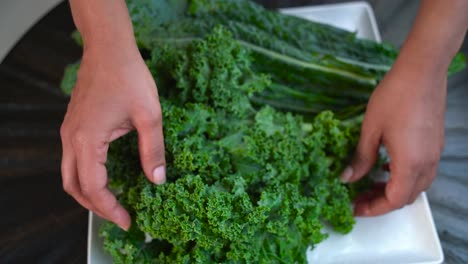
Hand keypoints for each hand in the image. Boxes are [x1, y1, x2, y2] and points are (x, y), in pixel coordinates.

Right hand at [60, 46, 165, 229]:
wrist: (109, 49)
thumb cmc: (129, 77)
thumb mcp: (149, 116)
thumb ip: (153, 150)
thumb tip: (157, 180)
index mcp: (87, 140)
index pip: (93, 187)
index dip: (110, 208)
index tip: (128, 220)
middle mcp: (71, 138)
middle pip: (74, 187)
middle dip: (96, 206)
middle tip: (120, 216)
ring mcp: (69, 131)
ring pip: (70, 175)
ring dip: (88, 193)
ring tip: (113, 202)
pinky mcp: (73, 125)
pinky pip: (72, 160)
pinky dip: (86, 176)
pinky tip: (106, 177)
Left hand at [340, 65, 445, 216]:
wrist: (421, 71)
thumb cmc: (394, 97)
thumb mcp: (370, 130)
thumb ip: (361, 158)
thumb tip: (347, 178)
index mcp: (410, 164)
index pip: (393, 200)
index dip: (373, 208)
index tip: (355, 208)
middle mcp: (426, 164)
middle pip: (406, 197)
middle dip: (382, 202)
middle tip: (359, 197)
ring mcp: (434, 154)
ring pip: (415, 186)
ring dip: (393, 190)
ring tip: (370, 184)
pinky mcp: (434, 144)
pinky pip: (421, 172)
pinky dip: (403, 177)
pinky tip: (386, 166)